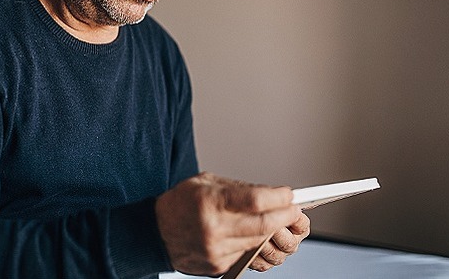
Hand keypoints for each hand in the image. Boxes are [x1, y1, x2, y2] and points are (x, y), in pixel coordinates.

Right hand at [155, 172, 303, 275]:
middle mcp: (214, 229)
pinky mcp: (219, 266)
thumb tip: (272, 194)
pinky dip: (256, 245)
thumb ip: (239, 189)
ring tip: (277, 221)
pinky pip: (248, 255)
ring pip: (260, 242)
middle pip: (265, 224)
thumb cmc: (181, 203)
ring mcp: (217, 250)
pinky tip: (254, 235)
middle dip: (286, 216)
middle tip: (293, 210)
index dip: (280, 197)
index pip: (257, 201)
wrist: (155, 232)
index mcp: (210, 202)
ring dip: (274, 232)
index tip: (289, 194)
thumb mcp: (207, 183)